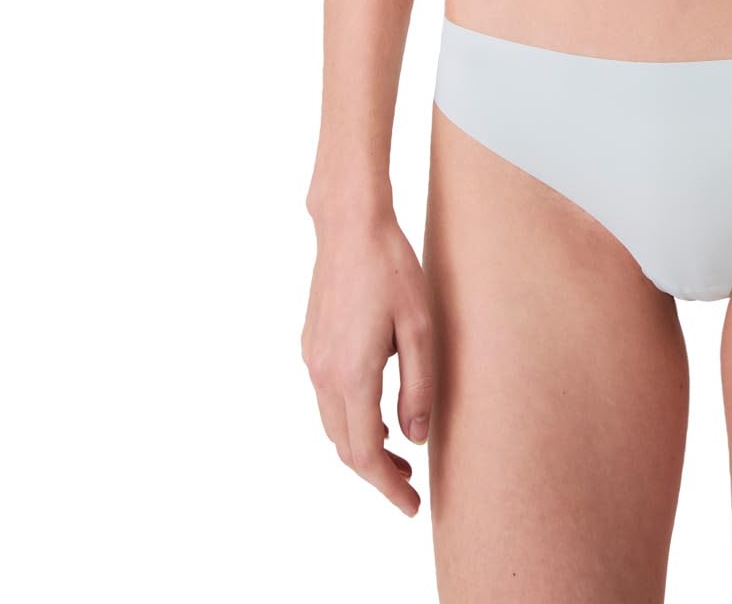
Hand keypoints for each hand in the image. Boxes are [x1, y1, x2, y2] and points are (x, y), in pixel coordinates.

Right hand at [301, 206, 434, 516]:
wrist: (350, 224)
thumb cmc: (392, 268)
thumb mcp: (420, 327)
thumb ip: (418, 387)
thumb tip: (415, 438)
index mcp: (352, 375)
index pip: (364, 454)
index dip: (387, 486)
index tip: (411, 506)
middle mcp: (324, 374)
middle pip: (344, 446)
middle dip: (376, 474)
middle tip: (410, 487)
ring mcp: (313, 359)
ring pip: (333, 425)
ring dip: (362, 447)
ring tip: (398, 455)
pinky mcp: (311, 344)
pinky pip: (327, 399)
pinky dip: (350, 420)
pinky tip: (376, 415)